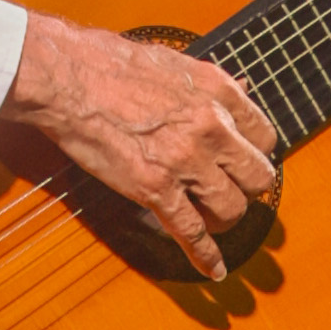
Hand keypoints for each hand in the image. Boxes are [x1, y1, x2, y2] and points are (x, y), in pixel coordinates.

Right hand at [0, 14, 279, 283]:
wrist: (67, 77)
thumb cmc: (106, 61)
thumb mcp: (173, 60)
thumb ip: (206, 83)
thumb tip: (234, 89)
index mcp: (217, 91)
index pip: (263, 136)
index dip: (253, 153)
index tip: (243, 161)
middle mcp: (211, 127)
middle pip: (257, 176)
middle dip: (246, 188)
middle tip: (232, 191)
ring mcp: (185, 160)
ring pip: (232, 207)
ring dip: (224, 218)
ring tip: (212, 219)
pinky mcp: (155, 188)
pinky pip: (191, 231)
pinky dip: (205, 256)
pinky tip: (214, 269)